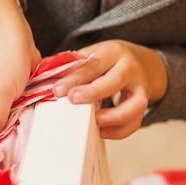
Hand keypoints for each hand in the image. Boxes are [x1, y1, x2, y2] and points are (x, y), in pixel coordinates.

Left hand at [53, 40, 167, 139]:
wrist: (139, 62)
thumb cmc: (105, 62)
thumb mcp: (92, 55)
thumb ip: (72, 67)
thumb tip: (42, 82)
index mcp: (113, 52)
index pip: (93, 65)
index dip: (75, 78)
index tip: (57, 90)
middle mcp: (130, 67)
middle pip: (115, 81)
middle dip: (93, 92)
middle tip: (73, 100)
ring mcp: (141, 87)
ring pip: (135, 104)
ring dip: (114, 116)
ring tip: (95, 121)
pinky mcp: (143, 104)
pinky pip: (135, 121)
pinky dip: (119, 131)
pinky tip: (102, 132)